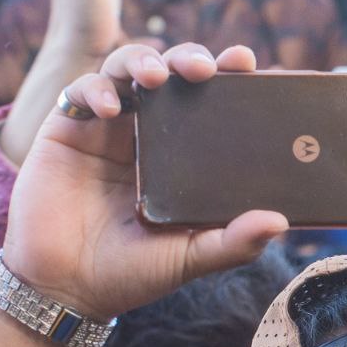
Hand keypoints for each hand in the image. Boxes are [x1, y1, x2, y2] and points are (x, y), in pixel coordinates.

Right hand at [1, 42, 287, 320]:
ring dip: (144, 60)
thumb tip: (280, 223)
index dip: (230, 79)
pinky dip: (97, 89)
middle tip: (206, 68)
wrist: (66, 287)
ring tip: (157, 76)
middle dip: (191, 59)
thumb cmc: (133, 272)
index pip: (212, 104)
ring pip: (128, 68)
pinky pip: (82, 90)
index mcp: (185, 157)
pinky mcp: (68, 128)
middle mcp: (150, 134)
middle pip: (174, 75)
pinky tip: (112, 109)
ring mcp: (109, 127)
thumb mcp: (190, 257)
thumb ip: (234, 242)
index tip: (247, 64)